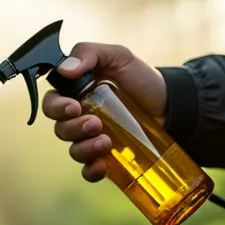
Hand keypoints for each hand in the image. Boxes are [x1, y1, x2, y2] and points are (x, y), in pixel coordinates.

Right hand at [42, 43, 167, 181]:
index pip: (51, 103)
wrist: (173, 104)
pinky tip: (102, 166)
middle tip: (95, 123)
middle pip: (60, 129)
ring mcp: (93, 139)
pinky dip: (91, 171)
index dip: (56, 108)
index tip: (73, 106)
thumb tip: (65, 68)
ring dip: (84, 149)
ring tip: (105, 142)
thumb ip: (90, 53)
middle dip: (73, 128)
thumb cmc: (142, 79)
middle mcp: (80, 118)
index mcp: (76, 94)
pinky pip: (89, 170)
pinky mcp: (107, 157)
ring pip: (74, 150)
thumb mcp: (118, 57)